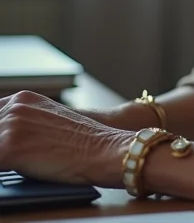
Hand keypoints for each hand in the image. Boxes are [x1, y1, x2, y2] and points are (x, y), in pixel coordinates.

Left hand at [0, 91, 133, 186]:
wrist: (104, 149)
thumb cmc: (83, 142)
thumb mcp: (50, 122)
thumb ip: (24, 124)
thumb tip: (6, 143)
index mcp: (23, 99)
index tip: (1, 144)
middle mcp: (14, 107)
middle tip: (6, 156)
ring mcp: (11, 126)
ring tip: (8, 164)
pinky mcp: (9, 149)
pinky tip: (7, 173)